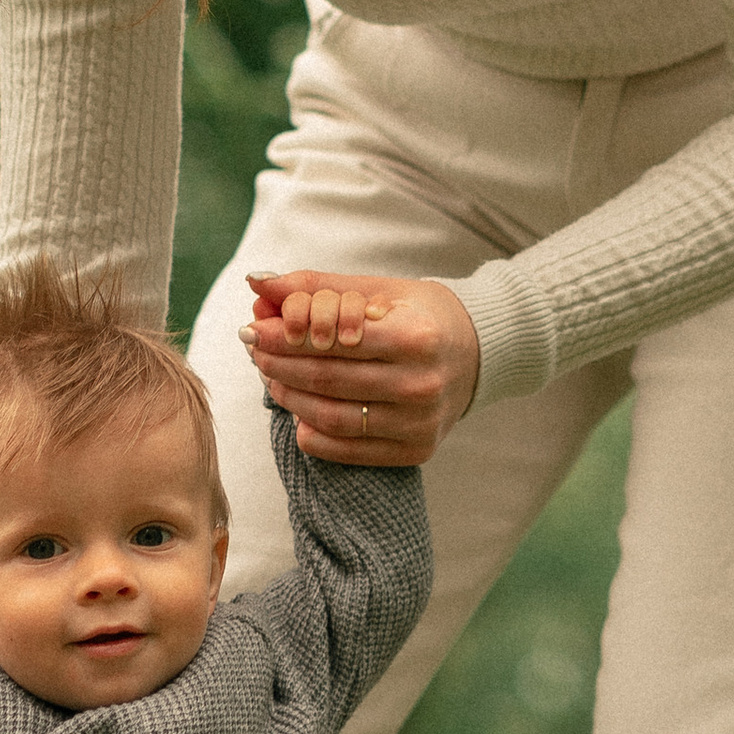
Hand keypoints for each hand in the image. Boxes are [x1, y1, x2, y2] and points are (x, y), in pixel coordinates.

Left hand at [239, 270, 480, 465]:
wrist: (480, 354)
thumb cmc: (423, 316)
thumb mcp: (379, 290)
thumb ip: (318, 287)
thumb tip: (258, 283)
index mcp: (416, 337)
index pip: (331, 341)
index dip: (284, 336)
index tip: (253, 329)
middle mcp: (420, 384)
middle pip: (326, 379)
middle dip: (279, 364)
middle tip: (255, 351)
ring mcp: (419, 423)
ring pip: (331, 417)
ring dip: (289, 397)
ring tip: (271, 378)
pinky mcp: (415, 450)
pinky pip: (346, 448)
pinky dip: (312, 431)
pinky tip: (297, 411)